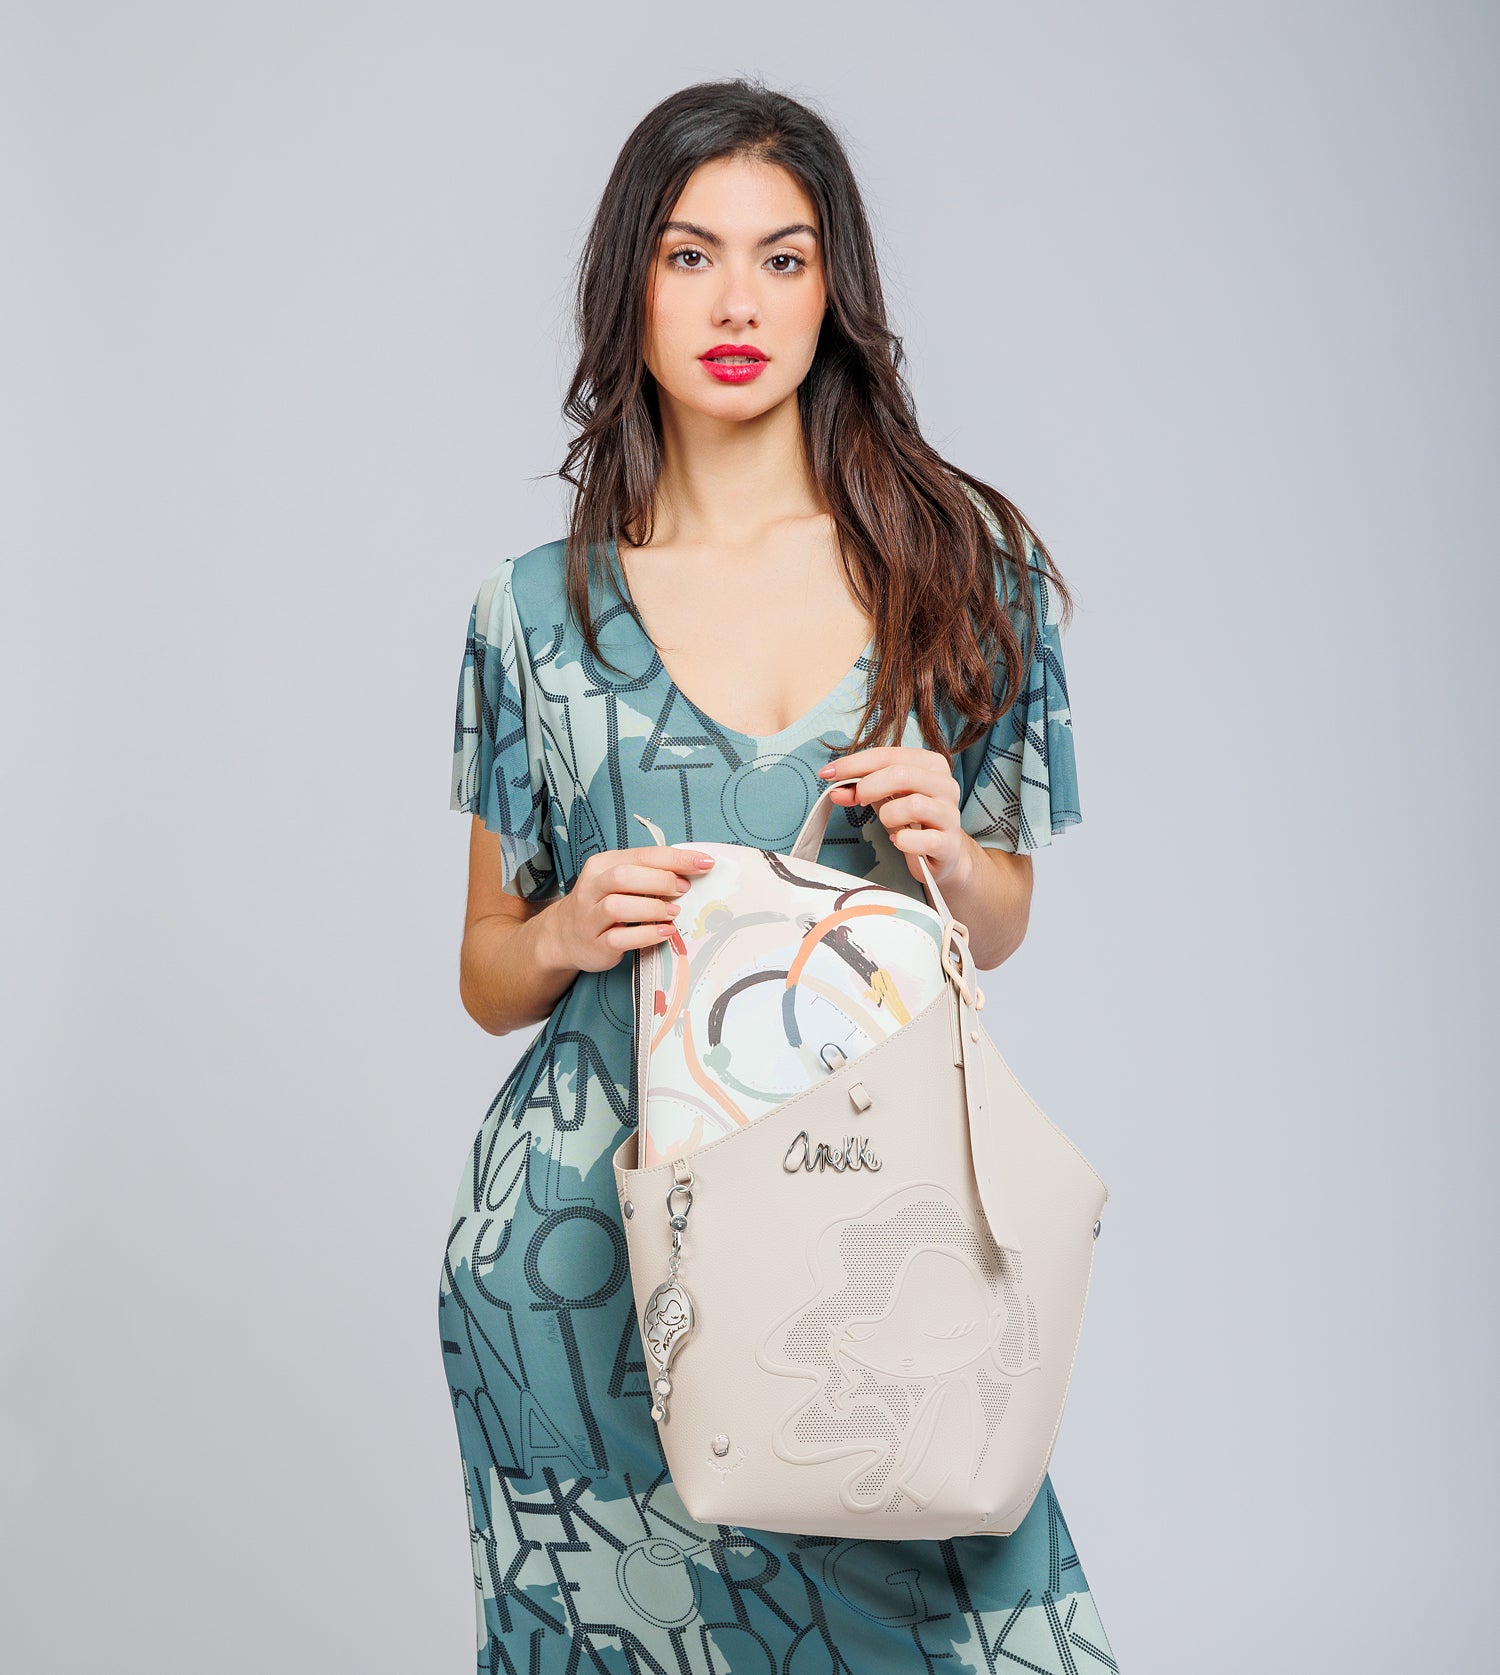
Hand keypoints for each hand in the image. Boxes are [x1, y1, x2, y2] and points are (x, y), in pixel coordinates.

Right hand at [535, 843, 715, 974]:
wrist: (564, 935)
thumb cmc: (602, 903)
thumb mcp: (620, 880)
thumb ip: (649, 872)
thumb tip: (692, 869)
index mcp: (603, 865)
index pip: (642, 855)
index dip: (676, 859)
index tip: (704, 863)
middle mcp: (592, 888)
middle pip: (625, 877)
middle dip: (661, 880)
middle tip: (684, 888)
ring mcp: (590, 917)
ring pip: (617, 907)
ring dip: (652, 907)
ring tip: (673, 912)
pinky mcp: (595, 944)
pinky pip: (620, 938)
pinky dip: (646, 934)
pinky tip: (665, 932)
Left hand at [817, 746, 974, 891]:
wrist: (944, 852)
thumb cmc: (913, 818)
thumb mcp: (886, 797)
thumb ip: (860, 789)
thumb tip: (835, 790)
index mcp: (930, 764)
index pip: (887, 754)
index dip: (853, 764)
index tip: (827, 774)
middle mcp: (945, 784)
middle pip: (901, 774)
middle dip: (869, 787)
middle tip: (858, 800)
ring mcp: (950, 814)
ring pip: (912, 805)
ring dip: (888, 816)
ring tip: (888, 823)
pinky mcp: (949, 843)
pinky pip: (921, 839)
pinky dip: (903, 841)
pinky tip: (899, 841)